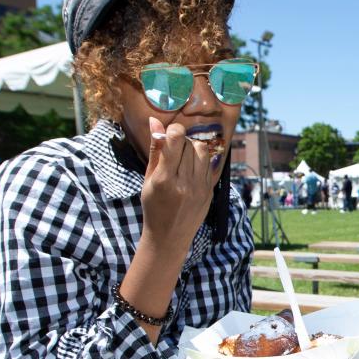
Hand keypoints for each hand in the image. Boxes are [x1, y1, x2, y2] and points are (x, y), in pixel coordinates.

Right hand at [139, 117, 216, 242]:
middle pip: (189, 144)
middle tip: (174, 148)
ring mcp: (200, 188)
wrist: (169, 236)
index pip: (176, 141)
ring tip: (183, 156)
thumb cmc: (154, 206)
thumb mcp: (148, 179)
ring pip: (202, 151)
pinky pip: (209, 164)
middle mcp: (184, 183)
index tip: (170, 133)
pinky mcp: (209, 191)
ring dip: (192, 147)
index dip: (174, 130)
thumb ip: (155, 150)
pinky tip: (191, 168)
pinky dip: (200, 160)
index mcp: (165, 180)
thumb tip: (154, 121)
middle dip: (181, 140)